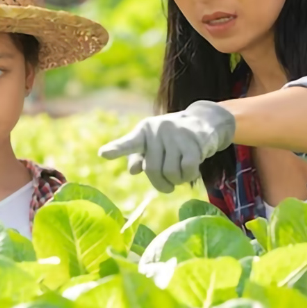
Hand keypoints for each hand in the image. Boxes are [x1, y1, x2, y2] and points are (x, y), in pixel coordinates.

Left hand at [98, 101, 236, 192]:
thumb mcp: (154, 145)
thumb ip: (141, 157)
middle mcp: (158, 130)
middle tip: (167, 186)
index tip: (103, 154)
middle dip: (160, 183)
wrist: (203, 121)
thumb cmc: (172, 138)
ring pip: (171, 172)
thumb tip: (132, 170)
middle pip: (152, 169)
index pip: (129, 142)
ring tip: (180, 175)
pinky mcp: (194, 141)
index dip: (116, 149)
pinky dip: (189, 176)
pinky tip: (191, 171)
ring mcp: (176, 134)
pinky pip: (187, 170)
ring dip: (176, 181)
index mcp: (144, 131)